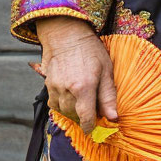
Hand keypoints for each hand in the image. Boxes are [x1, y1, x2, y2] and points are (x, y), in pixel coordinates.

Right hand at [35, 16, 117, 134]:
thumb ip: (108, 96)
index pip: (85, 118)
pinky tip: (69, 95)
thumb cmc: (90, 50)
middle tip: (91, 107)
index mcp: (84, 87)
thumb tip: (113, 118)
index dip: (90, 126)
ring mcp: (55, 87)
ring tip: (81, 100)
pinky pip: (53, 103)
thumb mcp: (106, 70)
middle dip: (82, 116)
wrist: (67, 33)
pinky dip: (61, 104)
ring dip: (72, 111)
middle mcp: (67, 89)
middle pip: (73, 116)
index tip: (93, 127)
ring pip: (62, 111)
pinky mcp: (47, 83)